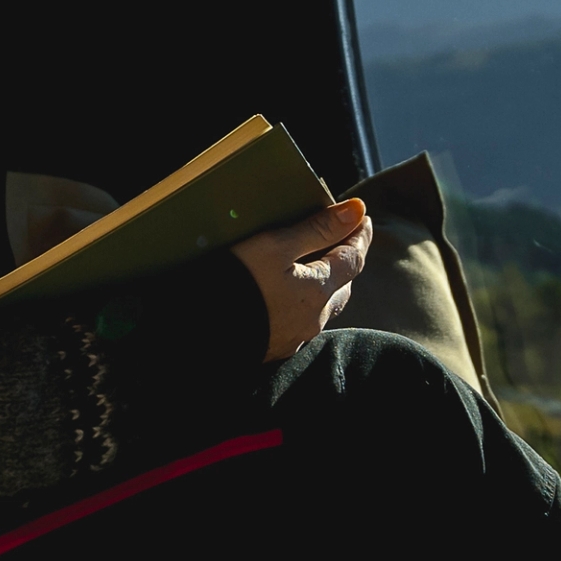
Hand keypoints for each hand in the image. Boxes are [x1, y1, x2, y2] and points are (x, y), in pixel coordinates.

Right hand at [235, 198, 371, 361]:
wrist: (200, 333)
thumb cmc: (237, 284)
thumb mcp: (276, 246)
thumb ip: (317, 229)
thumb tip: (356, 211)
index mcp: (319, 290)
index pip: (353, 258)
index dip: (359, 235)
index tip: (361, 218)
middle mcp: (314, 318)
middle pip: (343, 286)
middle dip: (346, 262)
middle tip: (341, 241)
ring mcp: (296, 337)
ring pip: (323, 307)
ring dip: (326, 287)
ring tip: (315, 268)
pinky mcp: (276, 348)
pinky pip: (301, 322)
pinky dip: (303, 305)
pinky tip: (288, 299)